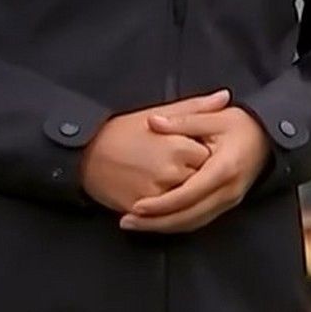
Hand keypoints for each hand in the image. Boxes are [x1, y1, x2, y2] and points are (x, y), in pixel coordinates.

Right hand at [78, 89, 228, 213]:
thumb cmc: (122, 131)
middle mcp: (171, 173)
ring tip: (161, 177)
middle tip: (172, 164)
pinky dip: (165, 207)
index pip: (207, 157)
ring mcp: (157, 194)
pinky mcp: (143, 210)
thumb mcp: (158, 113)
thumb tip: (225, 96)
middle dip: (192, 174)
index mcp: (178, 147)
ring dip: (180, 192)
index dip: (199, 154)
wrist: (85, 154)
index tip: (189, 148)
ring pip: (184, 200)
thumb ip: (196, 107)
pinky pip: (165, 214)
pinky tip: (156, 193)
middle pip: (198, 180)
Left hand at [121, 105, 270, 233]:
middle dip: (156, 223)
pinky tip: (158, 222)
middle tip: (127, 222)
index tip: (136, 206)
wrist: (270, 138)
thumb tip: (153, 122)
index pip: (188, 194)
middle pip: (188, 217)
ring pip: (193, 223)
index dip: (161, 204)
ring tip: (135, 225)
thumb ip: (183, 121)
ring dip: (164, 227)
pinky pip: (199, 220)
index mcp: (223, 169)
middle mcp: (227, 191)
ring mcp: (229, 201)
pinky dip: (177, 224)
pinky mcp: (227, 204)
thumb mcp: (214, 117)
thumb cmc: (243, 125)